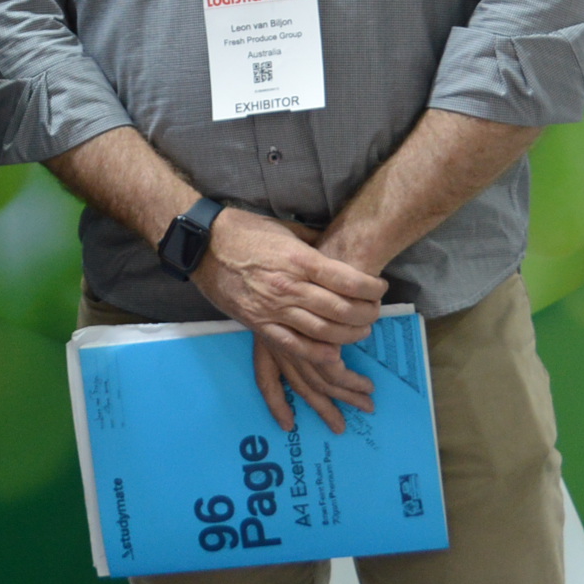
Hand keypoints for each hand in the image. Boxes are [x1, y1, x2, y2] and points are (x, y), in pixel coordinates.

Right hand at [194, 210, 384, 433]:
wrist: (203, 246)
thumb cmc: (245, 231)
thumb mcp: (286, 230)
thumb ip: (314, 244)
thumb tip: (338, 253)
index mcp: (300, 260)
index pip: (348, 281)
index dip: (371, 288)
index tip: (380, 288)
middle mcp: (290, 287)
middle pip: (341, 309)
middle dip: (366, 314)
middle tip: (376, 312)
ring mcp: (274, 309)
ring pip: (323, 330)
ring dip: (349, 334)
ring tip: (361, 331)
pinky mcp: (259, 324)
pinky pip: (294, 345)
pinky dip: (317, 352)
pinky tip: (334, 353)